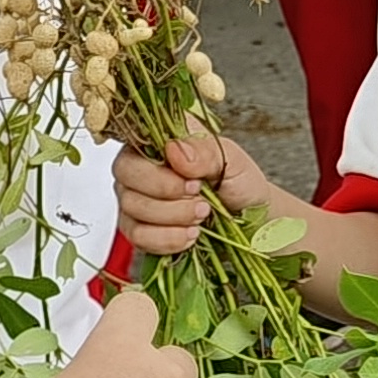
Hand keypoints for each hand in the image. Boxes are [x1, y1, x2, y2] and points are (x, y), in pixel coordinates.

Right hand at [114, 128, 271, 257]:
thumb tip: (174, 149)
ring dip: (171, 216)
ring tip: (201, 216)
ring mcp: (136, 197)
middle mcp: (142, 165)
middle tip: (199, 198)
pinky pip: (136, 235)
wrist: (251, 225)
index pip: (135, 139)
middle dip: (165, 191)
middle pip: (125, 171)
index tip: (192, 179)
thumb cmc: (240, 187)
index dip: (158, 164)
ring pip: (131, 206)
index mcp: (162, 139)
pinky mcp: (138, 229)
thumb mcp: (233, 162)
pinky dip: (166, 239)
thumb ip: (205, 151)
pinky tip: (189, 235)